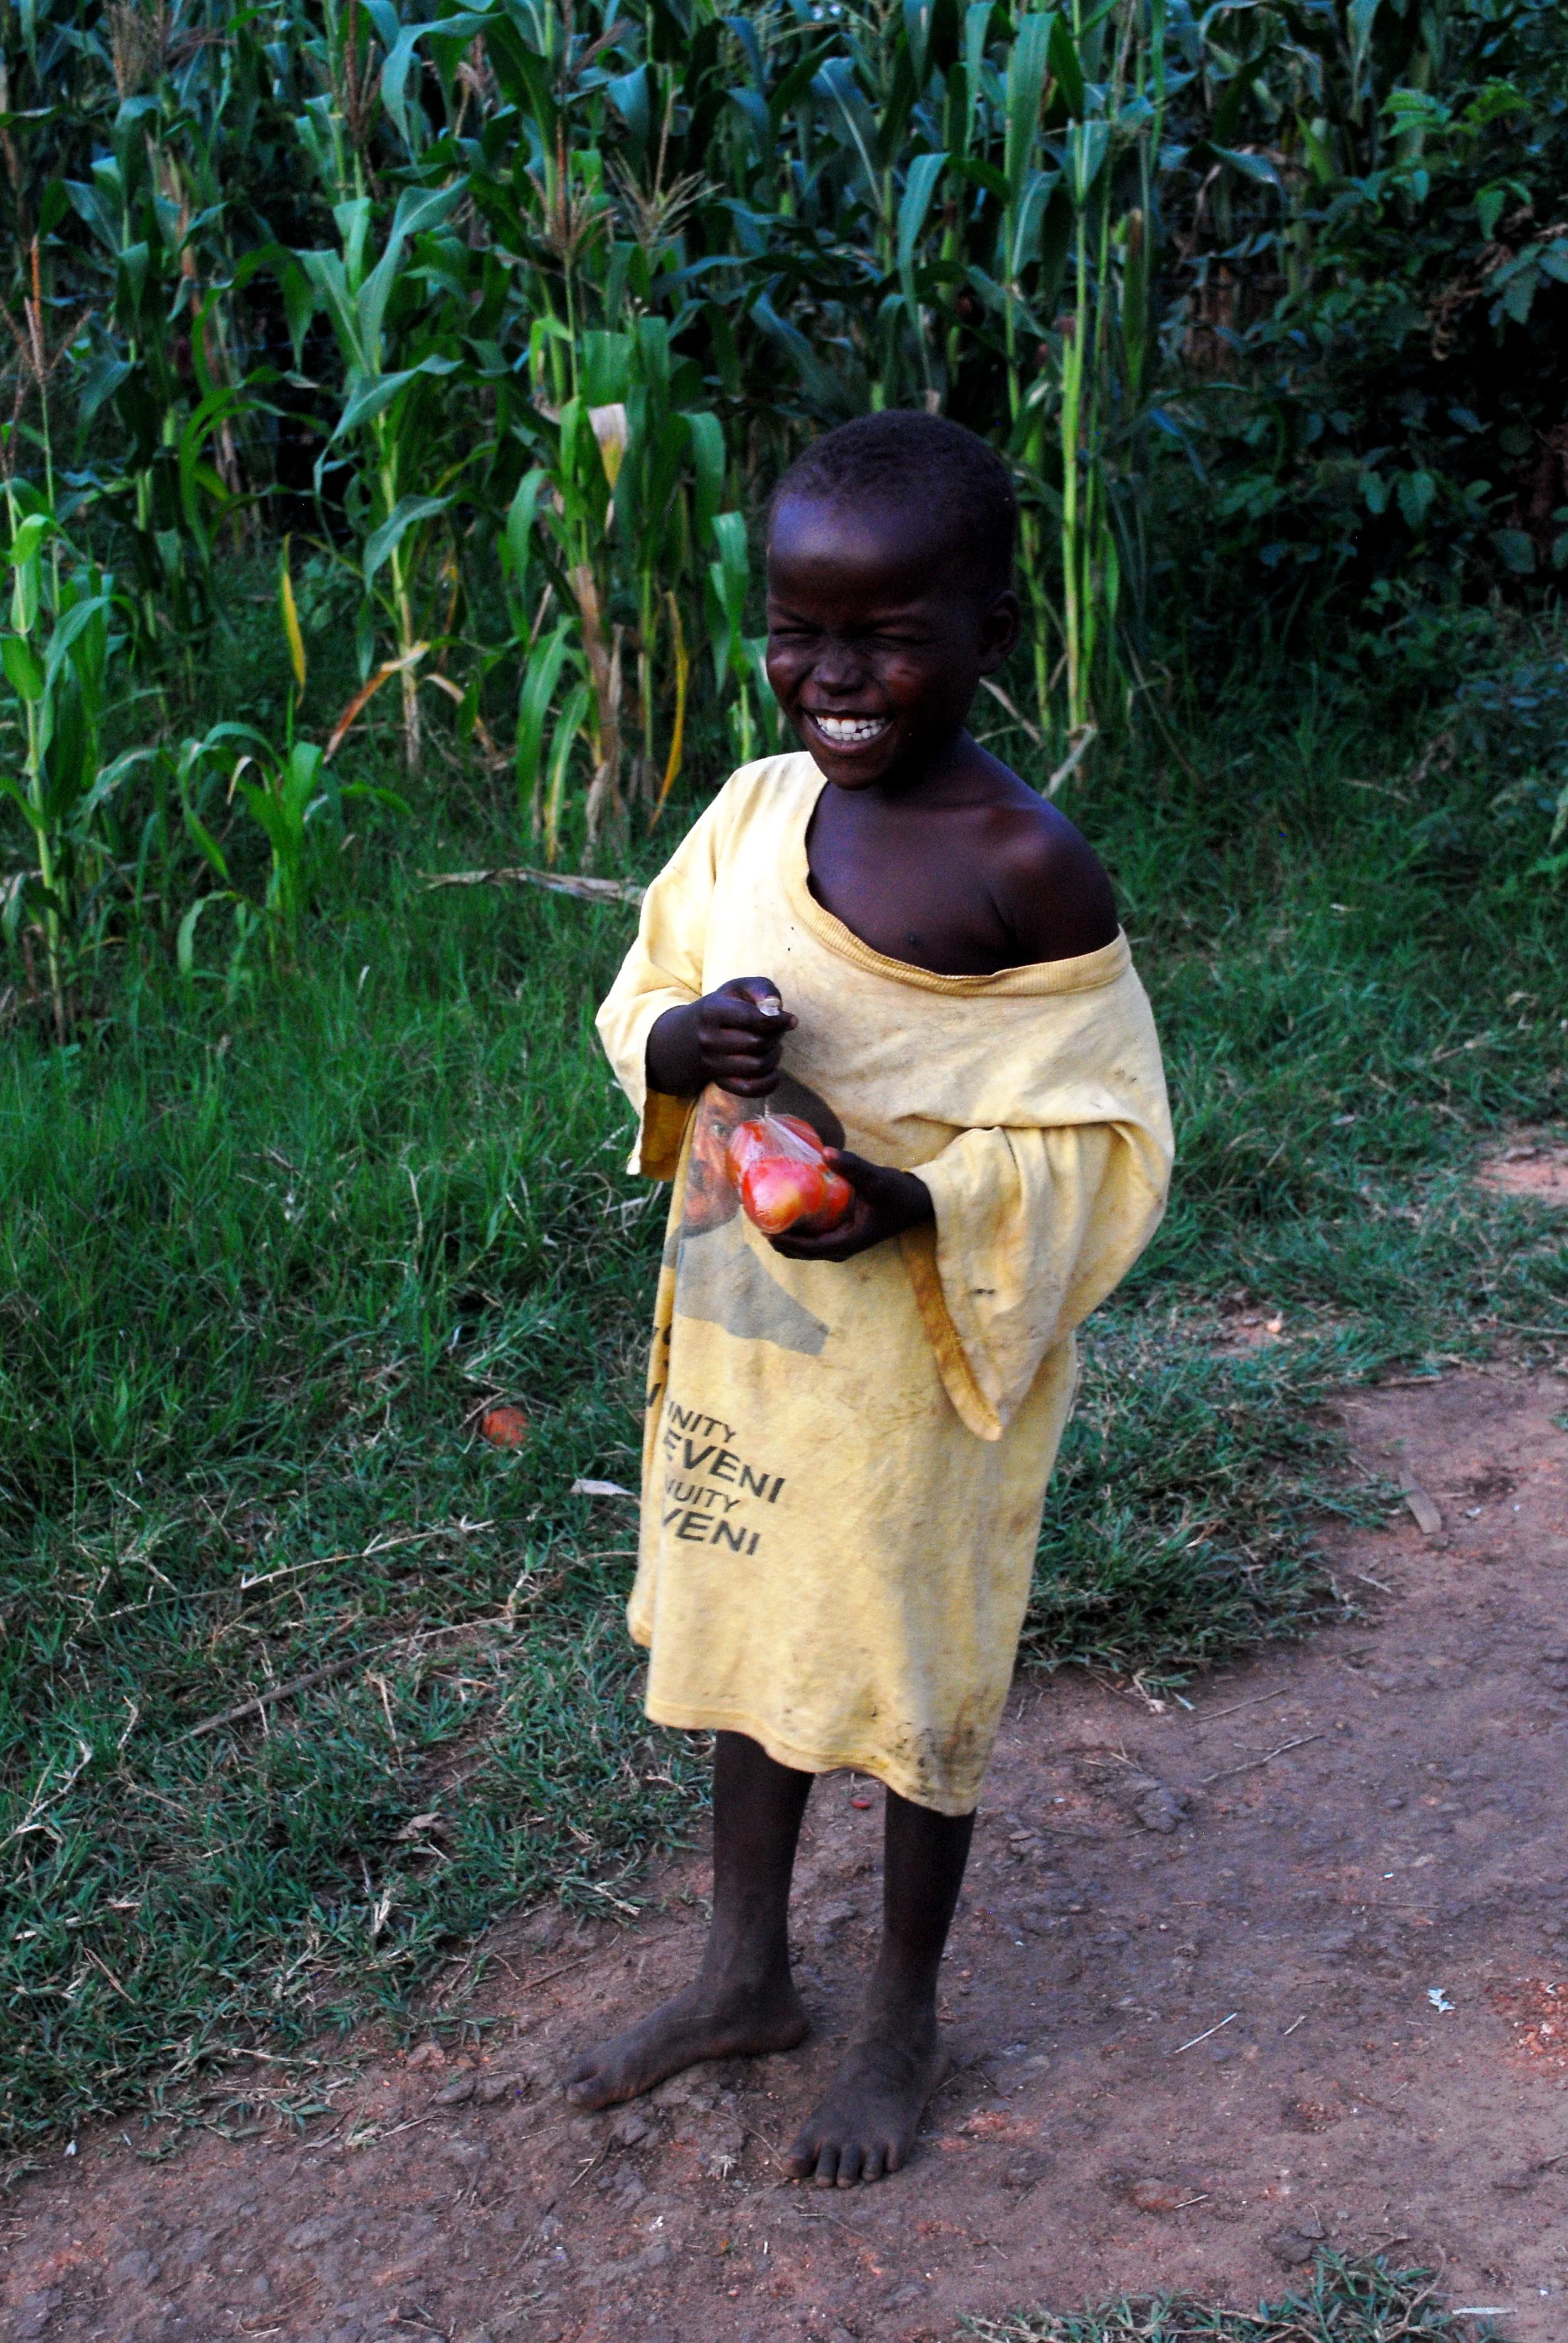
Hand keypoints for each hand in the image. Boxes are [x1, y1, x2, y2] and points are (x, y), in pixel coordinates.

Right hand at [645, 977, 797, 1098]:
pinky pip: (751, 1089)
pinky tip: (772, 1070)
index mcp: (713, 1011)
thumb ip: (762, 989)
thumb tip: (778, 1009)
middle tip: (774, 1031)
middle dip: (775, 1036)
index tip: (786, 1019)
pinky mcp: (720, 1082)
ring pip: (758, 1066)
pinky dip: (769, 1082)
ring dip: (774, 1056)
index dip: (778, 1020)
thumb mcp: (739, 988)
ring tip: (770, 1046)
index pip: (755, 1019)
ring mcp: (712, 1063)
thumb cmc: (724, 1007)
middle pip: (759, 1043)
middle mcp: (708, 1039)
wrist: (689, 1035)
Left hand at [769, 1148, 932, 1261]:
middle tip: (757, 1220)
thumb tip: (826, 1152)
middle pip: (803, 1252)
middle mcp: (844, 1247)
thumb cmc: (899, 1194)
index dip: (785, 1241)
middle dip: (780, 1240)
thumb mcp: (877, 1179)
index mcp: (848, 1242)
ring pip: (808, 1247)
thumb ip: (853, 1167)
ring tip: (767, 1218)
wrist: (919, 1202)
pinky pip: (816, 1238)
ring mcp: (844, 1242)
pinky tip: (789, 1213)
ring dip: (788, 1237)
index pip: (808, 1249)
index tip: (765, 1229)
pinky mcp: (845, 1234)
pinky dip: (799, 1231)